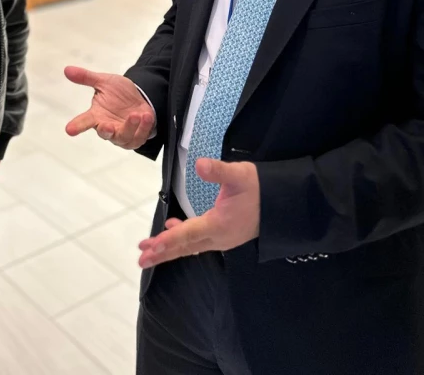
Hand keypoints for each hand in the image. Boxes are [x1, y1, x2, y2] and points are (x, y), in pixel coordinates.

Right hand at [64, 65, 154, 149]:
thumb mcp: (104, 81)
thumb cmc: (119, 93)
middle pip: (104, 134)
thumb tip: (67, 69)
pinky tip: (146, 116)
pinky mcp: (136, 137)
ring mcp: (122, 134)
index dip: (77, 126)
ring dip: (130, 127)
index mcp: (97, 115)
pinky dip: (144, 128)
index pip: (84, 121)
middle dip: (106, 131)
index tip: (69, 130)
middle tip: (108, 126)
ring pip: (123, 137)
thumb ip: (86, 77)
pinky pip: (139, 137)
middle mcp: (108, 127)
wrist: (140, 97)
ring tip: (136, 115)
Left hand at [138, 159, 259, 267]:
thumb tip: (200, 165)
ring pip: (190, 246)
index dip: (169, 239)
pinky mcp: (224, 236)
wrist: (282, 203)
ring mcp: (222, 239)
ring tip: (150, 249)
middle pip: (185, 246)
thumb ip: (219, 171)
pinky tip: (173, 229)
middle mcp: (218, 237)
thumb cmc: (259, 187)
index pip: (189, 233)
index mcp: (219, 224)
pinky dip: (183, 239)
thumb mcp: (239, 174)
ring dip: (170, 247)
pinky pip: (198, 242)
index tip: (151, 246)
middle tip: (141, 259)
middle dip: (162, 252)